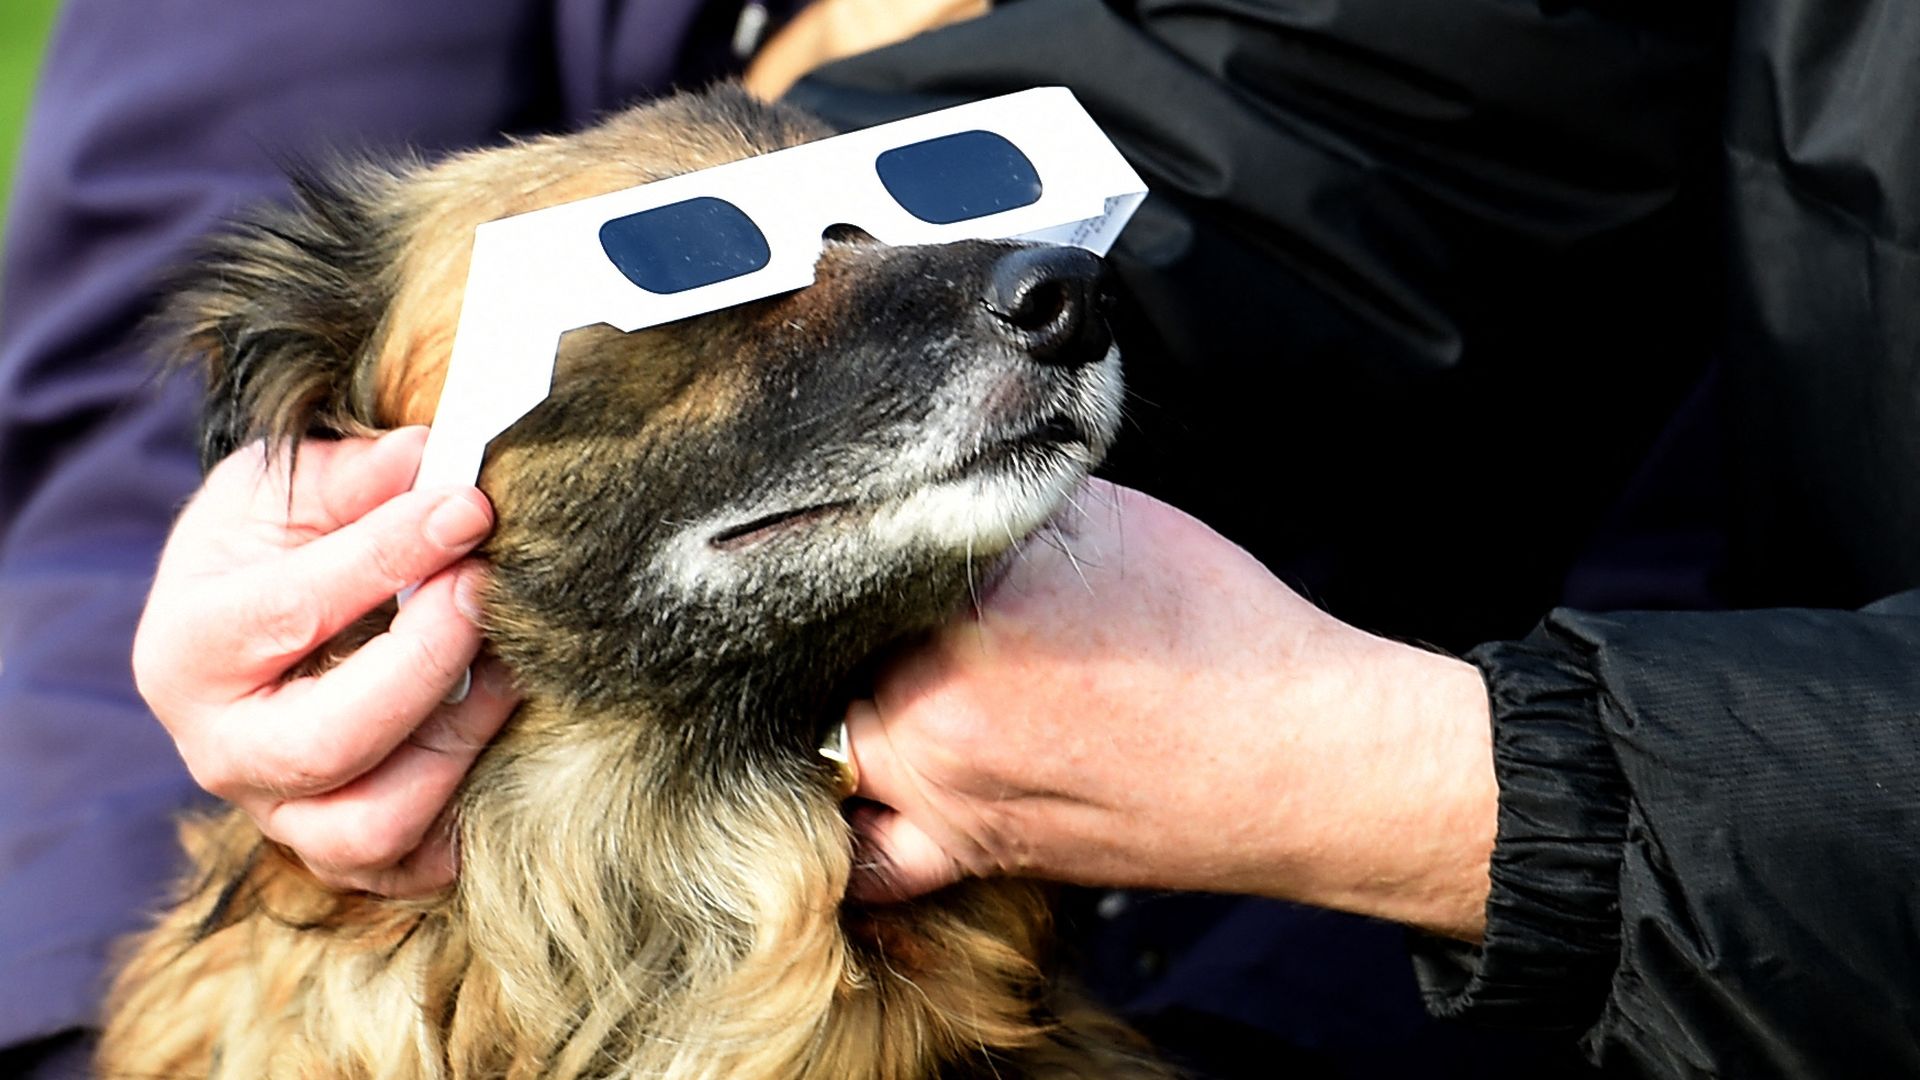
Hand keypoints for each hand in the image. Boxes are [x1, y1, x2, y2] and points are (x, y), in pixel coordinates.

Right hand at [133, 428, 519, 895]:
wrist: (252, 620)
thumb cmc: (270, 545)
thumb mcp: (287, 489)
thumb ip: (355, 476)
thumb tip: (433, 457)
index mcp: (188, 647)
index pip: (293, 608)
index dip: (393, 553)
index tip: (469, 507)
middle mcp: (221, 749)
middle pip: (329, 742)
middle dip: (428, 661)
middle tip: (485, 587)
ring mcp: (280, 813)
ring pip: (374, 824)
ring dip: (459, 739)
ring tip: (501, 662)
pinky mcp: (339, 853)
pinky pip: (412, 866)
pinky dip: (467, 809)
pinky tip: (494, 728)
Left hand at [844, 480, 1497, 939]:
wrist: (1308, 760)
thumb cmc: (1226, 637)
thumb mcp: (1107, 516)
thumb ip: (1000, 491)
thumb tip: (934, 466)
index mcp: (965, 603)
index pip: (850, 552)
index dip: (848, 530)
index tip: (851, 522)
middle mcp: (934, 705)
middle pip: (821, 646)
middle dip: (844, 612)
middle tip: (882, 589)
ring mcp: (944, 792)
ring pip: (827, 736)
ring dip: (840, 698)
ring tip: (880, 665)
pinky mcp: (970, 851)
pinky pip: (866, 857)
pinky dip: (850, 818)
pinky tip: (852, 779)